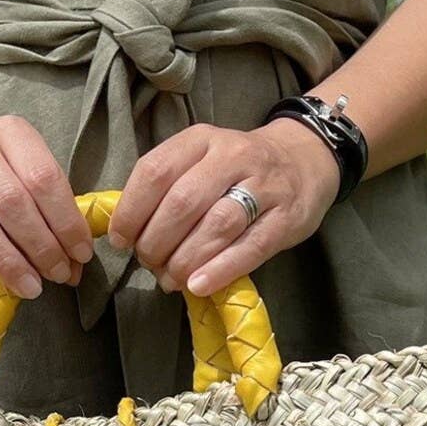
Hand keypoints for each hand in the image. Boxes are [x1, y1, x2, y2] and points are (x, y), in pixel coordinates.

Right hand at [0, 112, 93, 315]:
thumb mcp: (19, 159)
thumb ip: (47, 201)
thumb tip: (75, 261)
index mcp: (9, 133)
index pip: (43, 177)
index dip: (66, 220)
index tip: (81, 254)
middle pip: (11, 201)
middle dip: (41, 245)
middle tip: (60, 274)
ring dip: (9, 262)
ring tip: (32, 289)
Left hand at [105, 119, 339, 295]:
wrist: (305, 158)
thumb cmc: (238, 169)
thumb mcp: (200, 160)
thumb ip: (166, 188)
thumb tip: (126, 234)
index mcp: (201, 140)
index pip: (155, 171)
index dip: (131, 211)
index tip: (121, 240)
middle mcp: (232, 155)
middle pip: (183, 202)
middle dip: (156, 242)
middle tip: (149, 263)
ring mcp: (264, 185)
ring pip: (217, 225)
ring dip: (185, 259)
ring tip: (170, 279)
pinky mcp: (287, 217)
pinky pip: (251, 246)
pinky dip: (221, 269)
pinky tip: (198, 285)